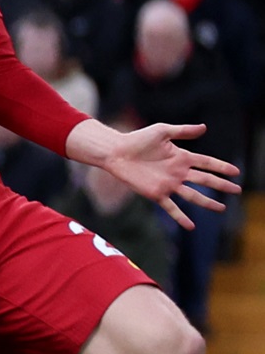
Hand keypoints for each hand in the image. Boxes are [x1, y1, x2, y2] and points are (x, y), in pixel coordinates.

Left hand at [89, 123, 241, 229]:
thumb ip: (183, 131)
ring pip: (192, 195)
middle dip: (221, 185)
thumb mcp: (162, 131)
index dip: (221, 167)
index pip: (206, 162)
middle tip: (237, 190)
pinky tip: (191, 226)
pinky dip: (181, 217)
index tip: (236, 171)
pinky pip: (171, 207)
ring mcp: (168, 184)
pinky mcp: (156, 193)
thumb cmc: (138, 139)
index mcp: (181, 157)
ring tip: (221, 209)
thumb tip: (205, 127)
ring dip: (207, 202)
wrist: (117, 153)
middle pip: (204, 180)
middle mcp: (178, 172)